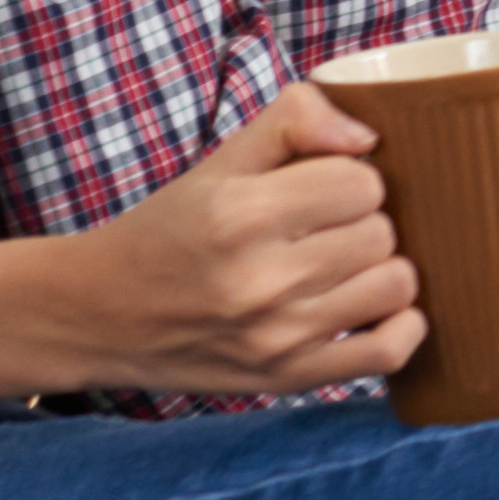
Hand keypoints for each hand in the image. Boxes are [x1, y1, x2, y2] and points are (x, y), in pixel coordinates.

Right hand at [63, 87, 424, 399]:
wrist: (98, 315)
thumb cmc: (168, 231)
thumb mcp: (218, 162)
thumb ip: (293, 121)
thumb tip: (367, 135)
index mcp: (240, 214)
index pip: (362, 181)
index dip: (350, 177)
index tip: (323, 189)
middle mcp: (259, 279)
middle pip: (382, 232)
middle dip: (364, 222)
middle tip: (328, 228)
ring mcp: (277, 337)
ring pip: (395, 286)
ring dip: (381, 270)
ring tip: (345, 266)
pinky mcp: (288, 378)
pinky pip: (388, 354)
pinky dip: (400, 328)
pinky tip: (373, 308)